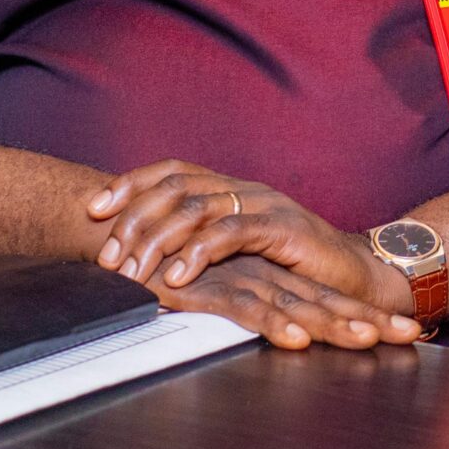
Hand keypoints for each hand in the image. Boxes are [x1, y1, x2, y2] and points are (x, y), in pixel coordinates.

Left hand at [87, 160, 420, 346]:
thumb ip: (203, 244)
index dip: (130, 184)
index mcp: (230, 188)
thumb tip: (143, 256)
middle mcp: (243, 188)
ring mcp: (263, 204)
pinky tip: (177, 277)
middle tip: (108, 257)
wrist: (354, 277)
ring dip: (156, 241)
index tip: (93, 209)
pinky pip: (230, 233)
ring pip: (196, 208)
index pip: (170, 171)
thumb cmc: (292, 269)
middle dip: (133, 219)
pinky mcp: (281, 227)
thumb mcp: (240, 252)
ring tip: (132, 274)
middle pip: (175, 187)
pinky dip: (197, 254)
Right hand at [149, 253, 416, 351]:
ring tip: (369, 340)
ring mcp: (245, 281)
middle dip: (370, 320)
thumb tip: (290, 335)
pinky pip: (247, 308)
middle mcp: (268, 279)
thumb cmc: (177, 270)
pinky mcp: (214, 288)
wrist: (136, 240)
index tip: (411, 332)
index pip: (330, 300)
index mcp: (276, 281)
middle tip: (412, 334)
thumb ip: (253, 308)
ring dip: (334, 324)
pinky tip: (297, 339)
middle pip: (327, 303)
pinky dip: (274, 323)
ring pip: (298, 305)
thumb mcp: (224, 294)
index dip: (368, 315)